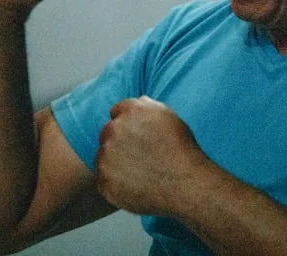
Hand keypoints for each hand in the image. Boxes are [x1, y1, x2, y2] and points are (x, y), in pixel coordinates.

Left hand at [95, 97, 209, 215]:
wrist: (183, 184)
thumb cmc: (180, 150)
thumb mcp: (169, 117)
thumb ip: (148, 105)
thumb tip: (137, 102)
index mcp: (131, 111)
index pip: (117, 111)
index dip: (128, 124)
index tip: (136, 136)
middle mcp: (114, 129)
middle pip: (108, 133)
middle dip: (119, 142)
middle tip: (138, 156)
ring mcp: (106, 155)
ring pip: (103, 156)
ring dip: (114, 162)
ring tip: (139, 172)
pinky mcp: (104, 180)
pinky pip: (103, 179)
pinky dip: (115, 183)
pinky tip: (134, 185)